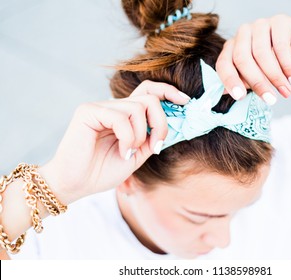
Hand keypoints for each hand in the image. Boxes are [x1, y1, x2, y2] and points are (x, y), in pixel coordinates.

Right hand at [39, 81, 189, 204]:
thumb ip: (152, 137)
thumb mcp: (138, 154)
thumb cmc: (103, 171)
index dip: (168, 91)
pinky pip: (121, 117)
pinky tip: (121, 152)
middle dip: (161, 122)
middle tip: (156, 144)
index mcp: (124, 114)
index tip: (185, 101)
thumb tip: (176, 123)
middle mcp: (113, 106)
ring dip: (140, 135)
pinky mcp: (88, 111)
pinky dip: (128, 138)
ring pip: (137, 108)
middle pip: (149, 98)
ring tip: (129, 152)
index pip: (148, 91)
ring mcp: (100, 106)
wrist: (76, 185)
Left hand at [216, 14, 290, 103]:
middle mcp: (242, 33)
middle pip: (242, 59)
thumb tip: (227, 94)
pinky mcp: (279, 21)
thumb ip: (241, 84)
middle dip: (257, 82)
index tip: (240, 97)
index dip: (230, 80)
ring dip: (275, 77)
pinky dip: (287, 66)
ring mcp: (260, 25)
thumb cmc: (271, 66)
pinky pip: (281, 46)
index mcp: (231, 47)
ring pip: (262, 53)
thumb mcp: (254, 77)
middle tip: (270, 99)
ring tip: (285, 92)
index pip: (224, 63)